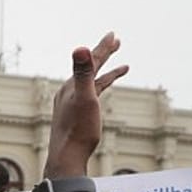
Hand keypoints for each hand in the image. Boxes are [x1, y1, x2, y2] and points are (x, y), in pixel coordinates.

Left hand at [45, 32, 128, 178]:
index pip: (90, 60)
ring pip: (93, 82)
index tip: (113, 35)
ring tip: (125, 67)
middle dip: (104, 54)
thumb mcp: (84, 98)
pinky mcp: (77, 115)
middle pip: (90, 68)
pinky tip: (106, 93)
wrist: (66, 157)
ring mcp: (72, 103)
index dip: (102, 47)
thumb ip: (83, 72)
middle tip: (117, 41)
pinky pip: (91, 96)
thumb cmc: (77, 130)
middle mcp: (70, 91)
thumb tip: (80, 48)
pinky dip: (101, 91)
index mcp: (72, 85)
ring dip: (108, 73)